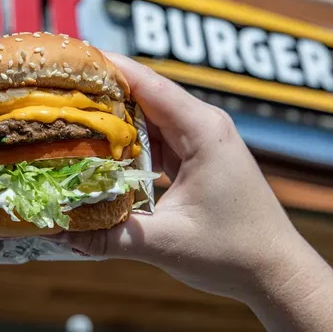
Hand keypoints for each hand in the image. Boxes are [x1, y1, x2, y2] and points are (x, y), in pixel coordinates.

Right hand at [60, 54, 332, 330]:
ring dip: (112, 120)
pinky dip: (127, 143)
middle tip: (56, 93)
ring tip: (68, 119)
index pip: (148, 84)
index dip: (108, 68)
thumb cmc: (234, 253)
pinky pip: (155, 139)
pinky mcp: (196, 157)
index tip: (70, 60)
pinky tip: (99, 153)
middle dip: (101, 93)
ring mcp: (200, 141)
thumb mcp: (167, 244)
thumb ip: (111, 237)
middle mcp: (202, 126)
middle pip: (144, 95)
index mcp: (202, 131)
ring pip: (148, 117)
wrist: (276, 272)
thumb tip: (60, 232)